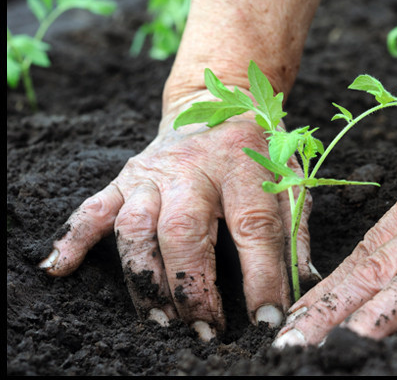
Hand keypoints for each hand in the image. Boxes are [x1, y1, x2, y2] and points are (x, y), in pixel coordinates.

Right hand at [39, 88, 315, 340]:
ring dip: (144, 278)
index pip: (254, 227)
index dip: (262, 277)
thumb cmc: (260, 146)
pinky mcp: (127, 177)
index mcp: (244, 166)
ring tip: (160, 320)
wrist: (219, 98)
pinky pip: (94, 207)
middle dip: (192, 287)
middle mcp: (195, 169)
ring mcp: (154, 173)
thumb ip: (296, 228)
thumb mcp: (291, 177)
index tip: (266, 319)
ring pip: (136, 227)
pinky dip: (74, 238)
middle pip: (185, 231)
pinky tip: (60, 268)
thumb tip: (303, 283)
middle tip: (204, 330)